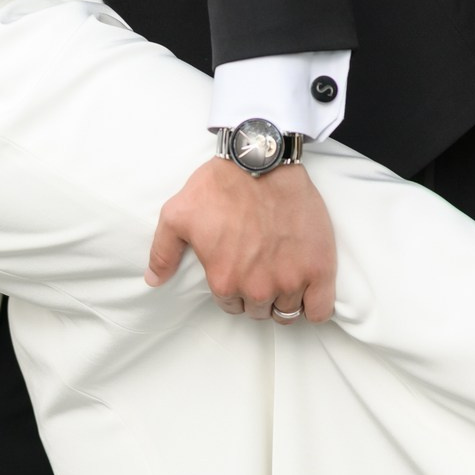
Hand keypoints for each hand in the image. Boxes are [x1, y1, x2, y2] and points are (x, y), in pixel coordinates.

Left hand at [147, 157, 336, 323]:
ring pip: (288, 312)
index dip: (234, 290)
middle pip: (260, 311)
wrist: (261, 161)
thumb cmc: (219, 185)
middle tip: (261, 268)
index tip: (239, 270)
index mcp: (224, 280)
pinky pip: (320, 310)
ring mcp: (291, 280)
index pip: (231, 306)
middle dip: (257, 294)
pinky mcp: (319, 269)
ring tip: (282, 274)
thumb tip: (153, 280)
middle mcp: (258, 287)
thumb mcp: (177, 214)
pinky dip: (314, 305)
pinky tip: (307, 289)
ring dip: (284, 299)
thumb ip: (163, 252)